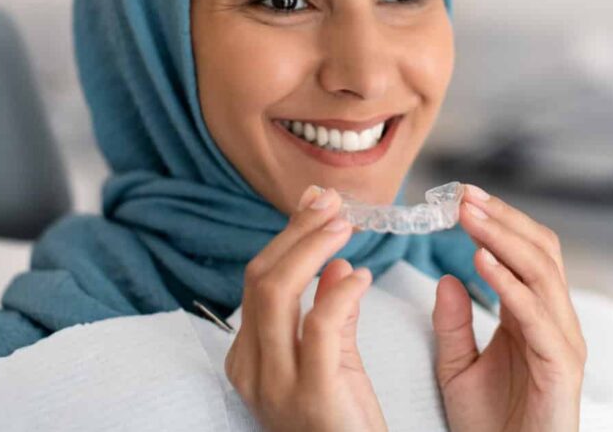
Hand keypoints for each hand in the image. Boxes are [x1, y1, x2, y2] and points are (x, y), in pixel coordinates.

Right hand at [225, 186, 386, 431]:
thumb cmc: (346, 421)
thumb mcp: (335, 361)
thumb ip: (331, 313)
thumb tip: (337, 265)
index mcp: (250, 356)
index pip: (259, 281)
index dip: (288, 237)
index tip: (318, 204)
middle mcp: (252, 367)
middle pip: (261, 279)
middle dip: (297, 232)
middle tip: (332, 204)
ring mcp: (276, 383)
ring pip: (276, 291)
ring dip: (312, 247)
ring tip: (345, 224)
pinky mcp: (312, 394)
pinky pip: (318, 326)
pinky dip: (339, 291)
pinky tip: (362, 276)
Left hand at [432, 185, 585, 431]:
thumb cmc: (490, 425)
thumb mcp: (456, 368)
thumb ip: (452, 324)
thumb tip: (447, 278)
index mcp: (532, 317)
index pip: (525, 252)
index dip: (498, 222)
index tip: (461, 197)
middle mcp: (554, 321)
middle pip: (540, 251)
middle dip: (503, 219)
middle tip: (464, 195)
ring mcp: (563, 341)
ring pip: (542, 272)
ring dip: (503, 238)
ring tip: (469, 216)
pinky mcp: (562, 366)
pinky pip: (536, 315)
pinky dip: (509, 284)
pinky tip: (481, 261)